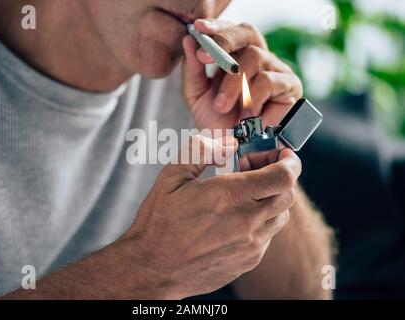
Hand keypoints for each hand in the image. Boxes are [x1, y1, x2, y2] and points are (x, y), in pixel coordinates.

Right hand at [119, 135, 301, 298]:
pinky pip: (268, 235)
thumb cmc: (159, 223)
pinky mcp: (248, 261)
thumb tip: (230, 144)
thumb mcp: (172, 176)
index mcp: (229, 196)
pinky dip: (261, 221)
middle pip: (288, 194)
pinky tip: (235, 218)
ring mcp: (250, 245)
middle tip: (255, 171)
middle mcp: (247, 222)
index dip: (289, 160)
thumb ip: (203, 151)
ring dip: (271, 199)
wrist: (152, 268)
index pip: (284, 176)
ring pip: (281, 215)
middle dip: (279, 176)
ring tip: (244, 195)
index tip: (281, 155)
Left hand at [182, 19, 302, 130]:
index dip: (217, 27)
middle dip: (224, 43)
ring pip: (255, 58)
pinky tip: (245, 116)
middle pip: (247, 33)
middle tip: (204, 58)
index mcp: (237, 54)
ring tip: (222, 106)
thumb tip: (188, 39)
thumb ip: (192, 69)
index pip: (230, 30)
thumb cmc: (217, 121)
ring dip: (233, 83)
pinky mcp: (290, 86)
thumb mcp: (197, 95)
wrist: (234, 150)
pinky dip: (252, 98)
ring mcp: (276, 69)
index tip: (198, 29)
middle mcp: (258, 56)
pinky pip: (269, 81)